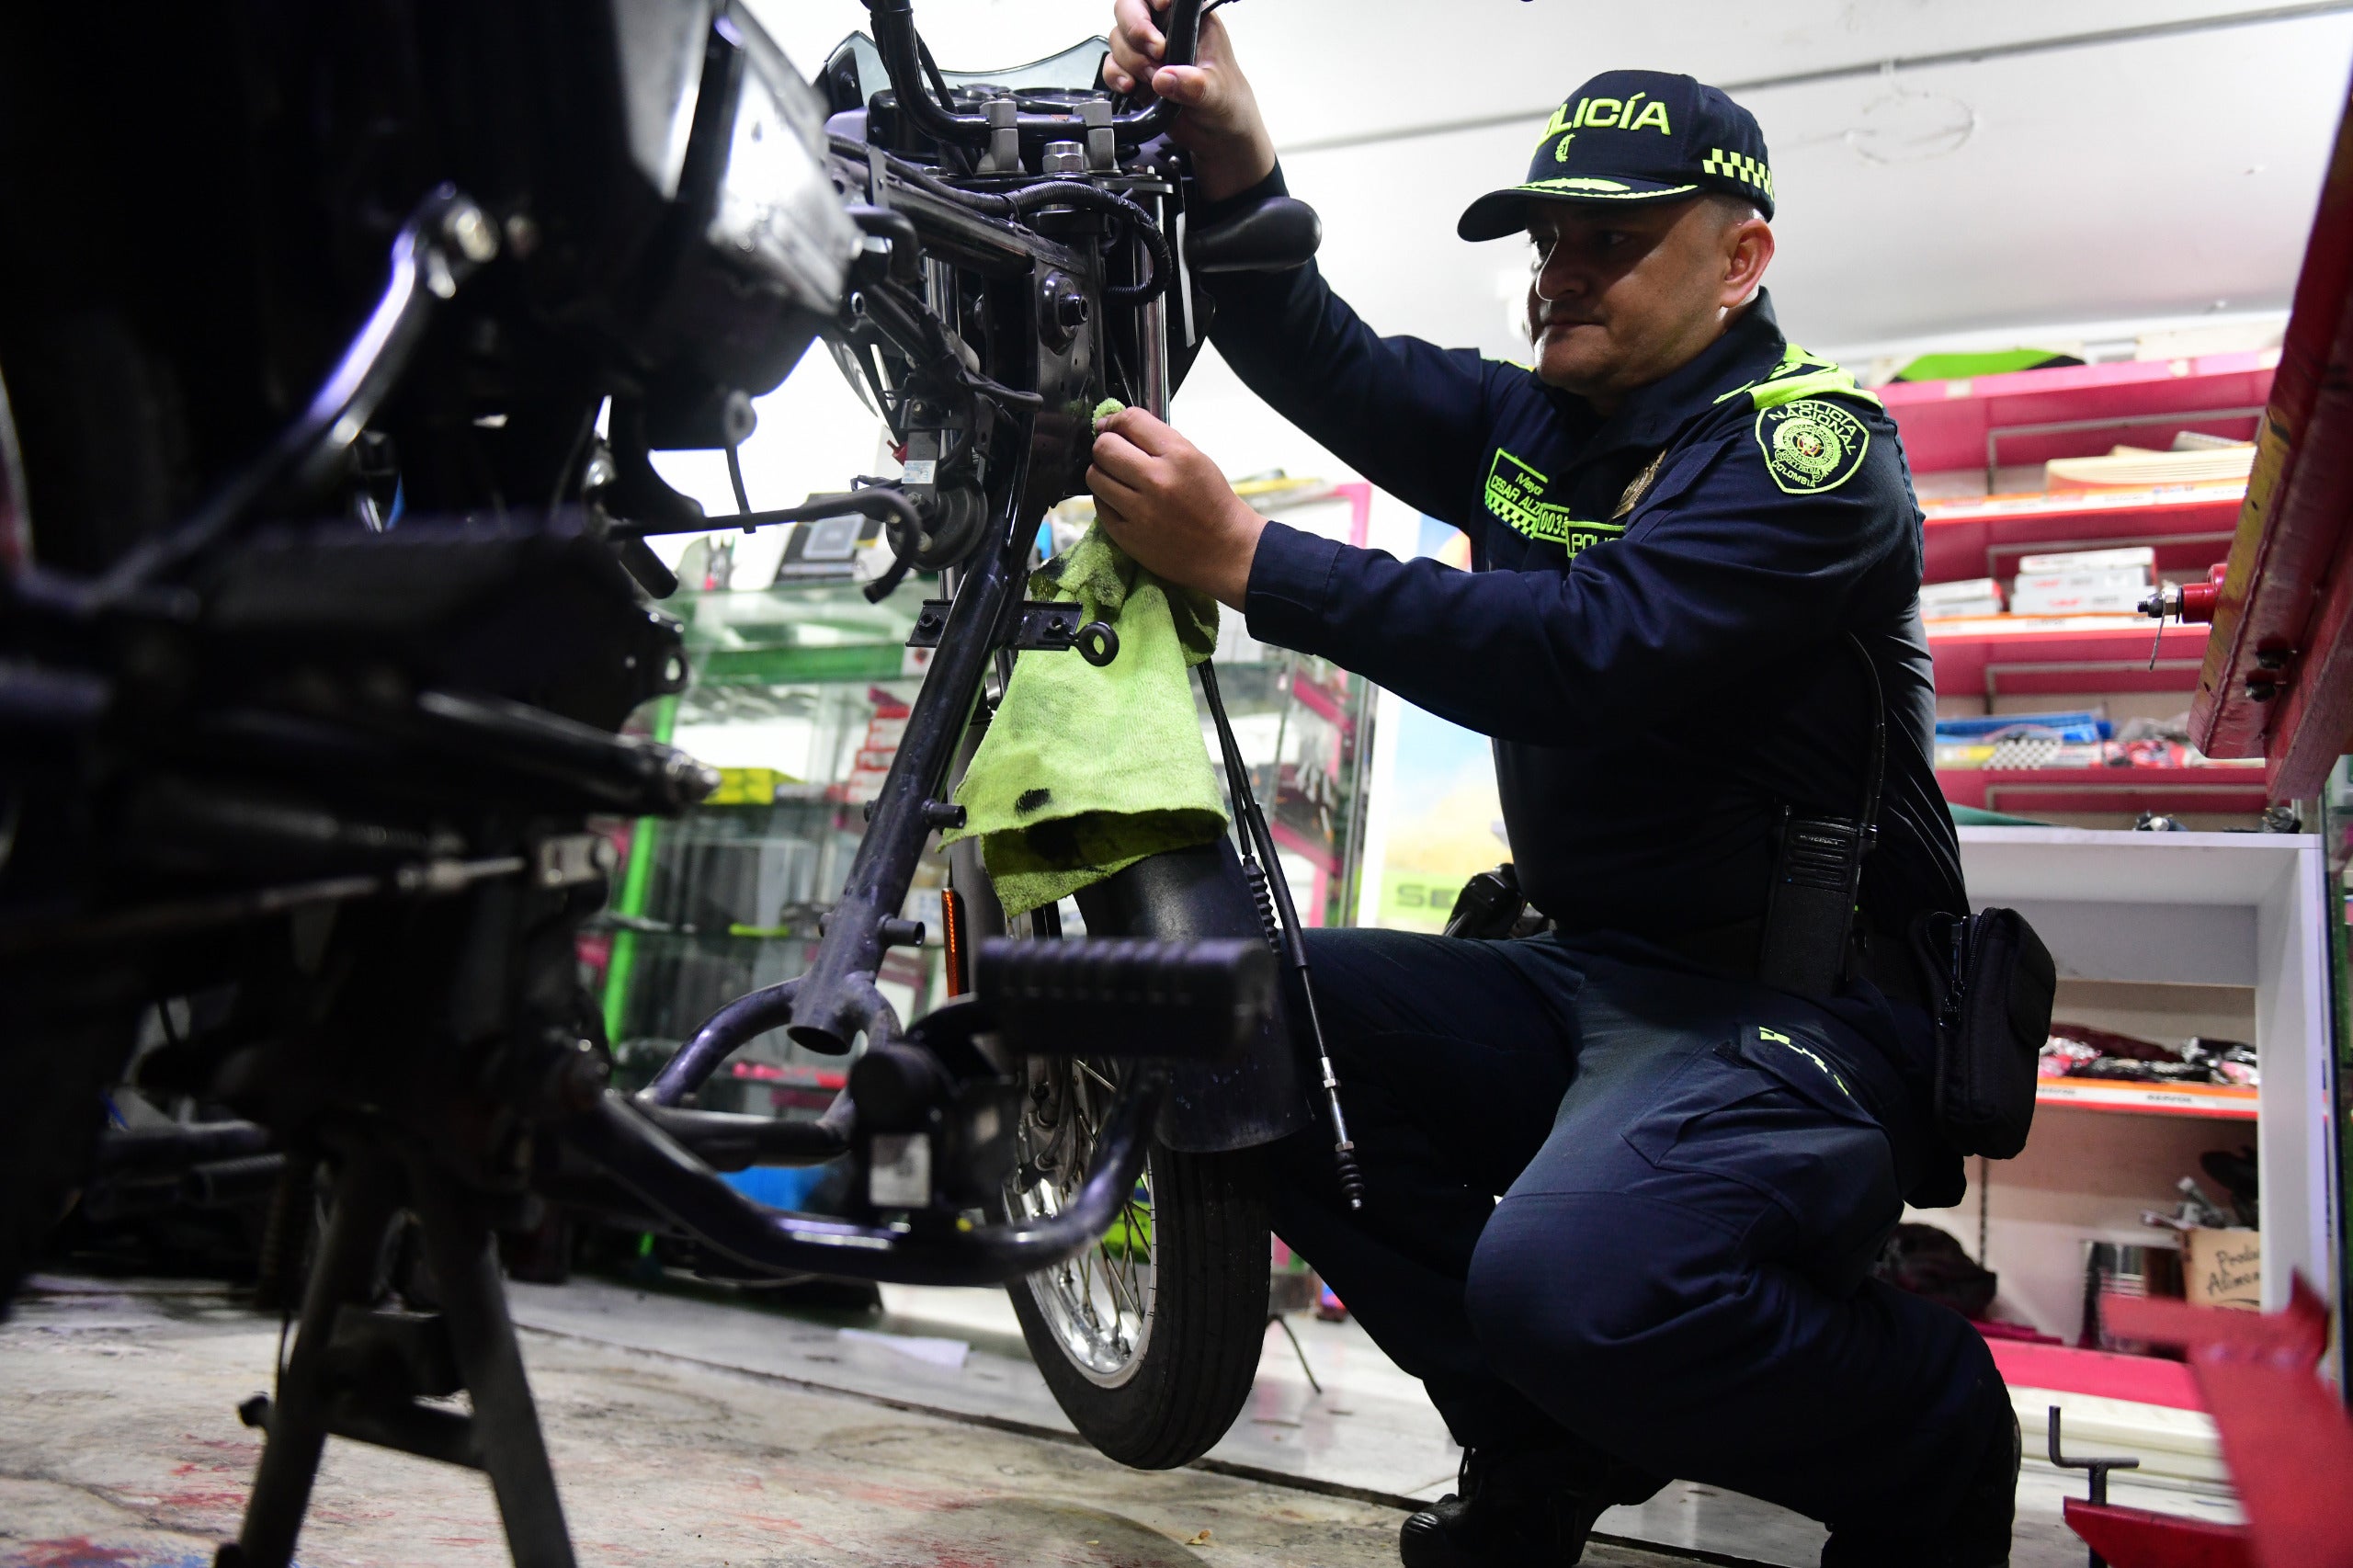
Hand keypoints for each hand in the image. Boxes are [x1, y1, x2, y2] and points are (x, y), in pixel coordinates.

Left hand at [1087, 408, 1265, 608]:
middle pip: (1104, 448)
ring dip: (1102, 473)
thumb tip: (1117, 427)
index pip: (1130, 421)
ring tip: (1117, 479)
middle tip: (1114, 454)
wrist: (1225, 550)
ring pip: (1094, 476)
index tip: (1112, 425)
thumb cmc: (1211, 502)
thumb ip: (1158, 441)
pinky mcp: (1127, 535)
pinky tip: (1122, 501)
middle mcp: (1156, 481)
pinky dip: (1106, 499)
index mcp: (1178, 456)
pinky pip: (1099, 505)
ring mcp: (1139, 511)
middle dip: (1105, 446)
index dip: (1115, 419)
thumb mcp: (1196, 459)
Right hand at [1104, 0, 1274, 201]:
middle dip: (1136, 31)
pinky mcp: (1135, 72)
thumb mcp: (1217, 93)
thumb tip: (1165, 78)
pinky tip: (1130, 87)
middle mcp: (1166, 29)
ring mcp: (1147, 50)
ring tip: (1153, 79)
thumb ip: (1195, 85)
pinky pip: (1111, 65)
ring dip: (1130, 60)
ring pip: (1118, 37)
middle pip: (1130, 8)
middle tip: (1155, 54)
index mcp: (1191, 20)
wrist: (1217, 134)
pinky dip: (1115, 75)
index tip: (1161, 10)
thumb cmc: (1226, 102)